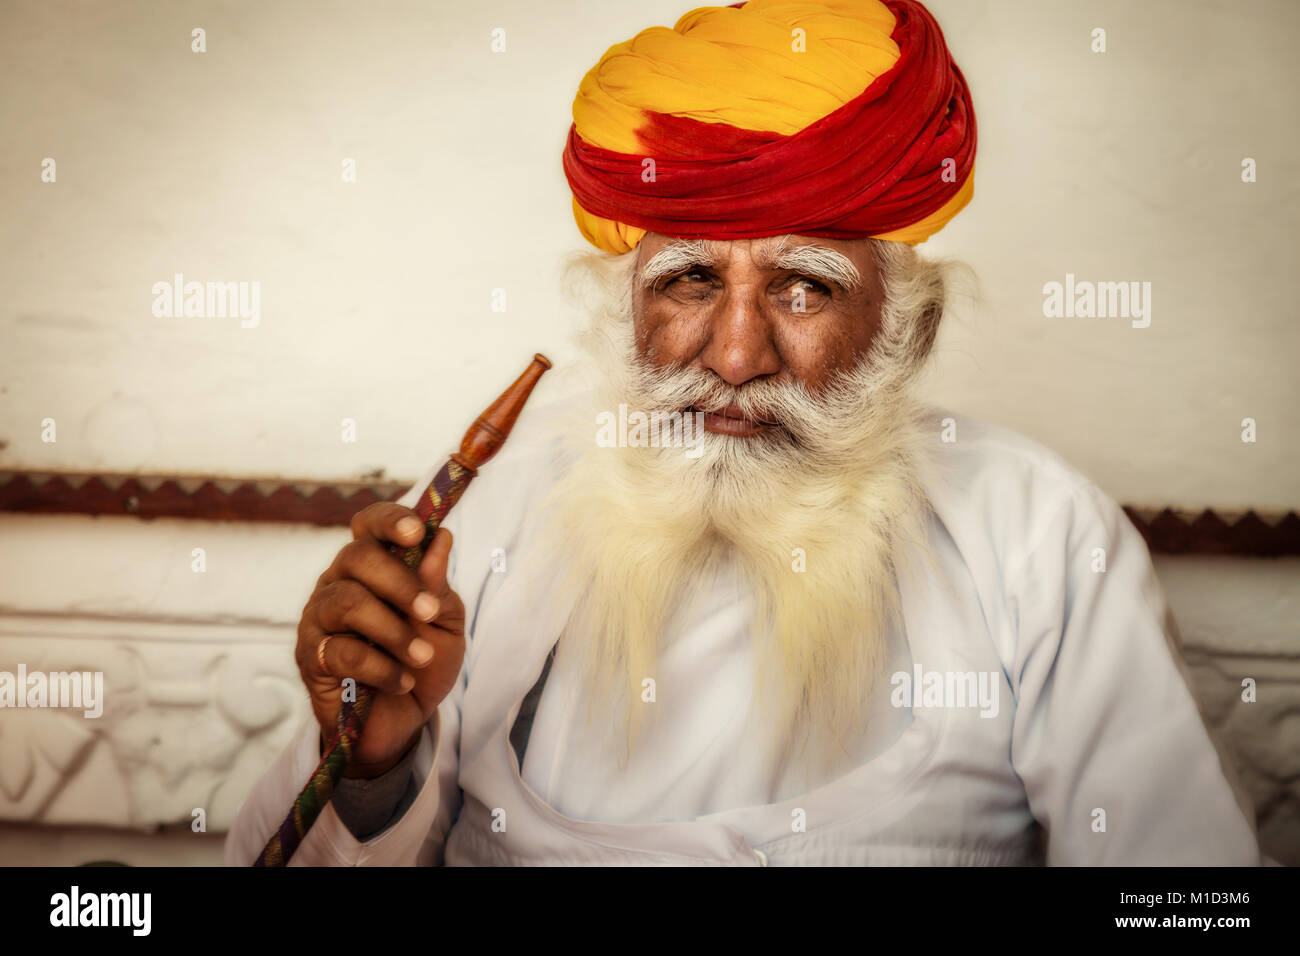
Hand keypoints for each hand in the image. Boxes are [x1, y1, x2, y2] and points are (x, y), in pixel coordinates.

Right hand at [295, 503, 464, 777]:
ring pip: (346, 602)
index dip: (388, 521)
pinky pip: (341, 652)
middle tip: (429, 612)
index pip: (369, 526)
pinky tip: (401, 681)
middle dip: (399, 583)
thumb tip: (440, 539)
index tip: (415, 532)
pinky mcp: (311, 658)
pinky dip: (380, 667)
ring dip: (392, 630)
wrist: (406, 720)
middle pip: (356, 558)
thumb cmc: (424, 662)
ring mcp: (319, 619)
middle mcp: (339, 583)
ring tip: (421, 657)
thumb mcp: (445, 624)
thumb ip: (438, 585)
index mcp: (373, 567)